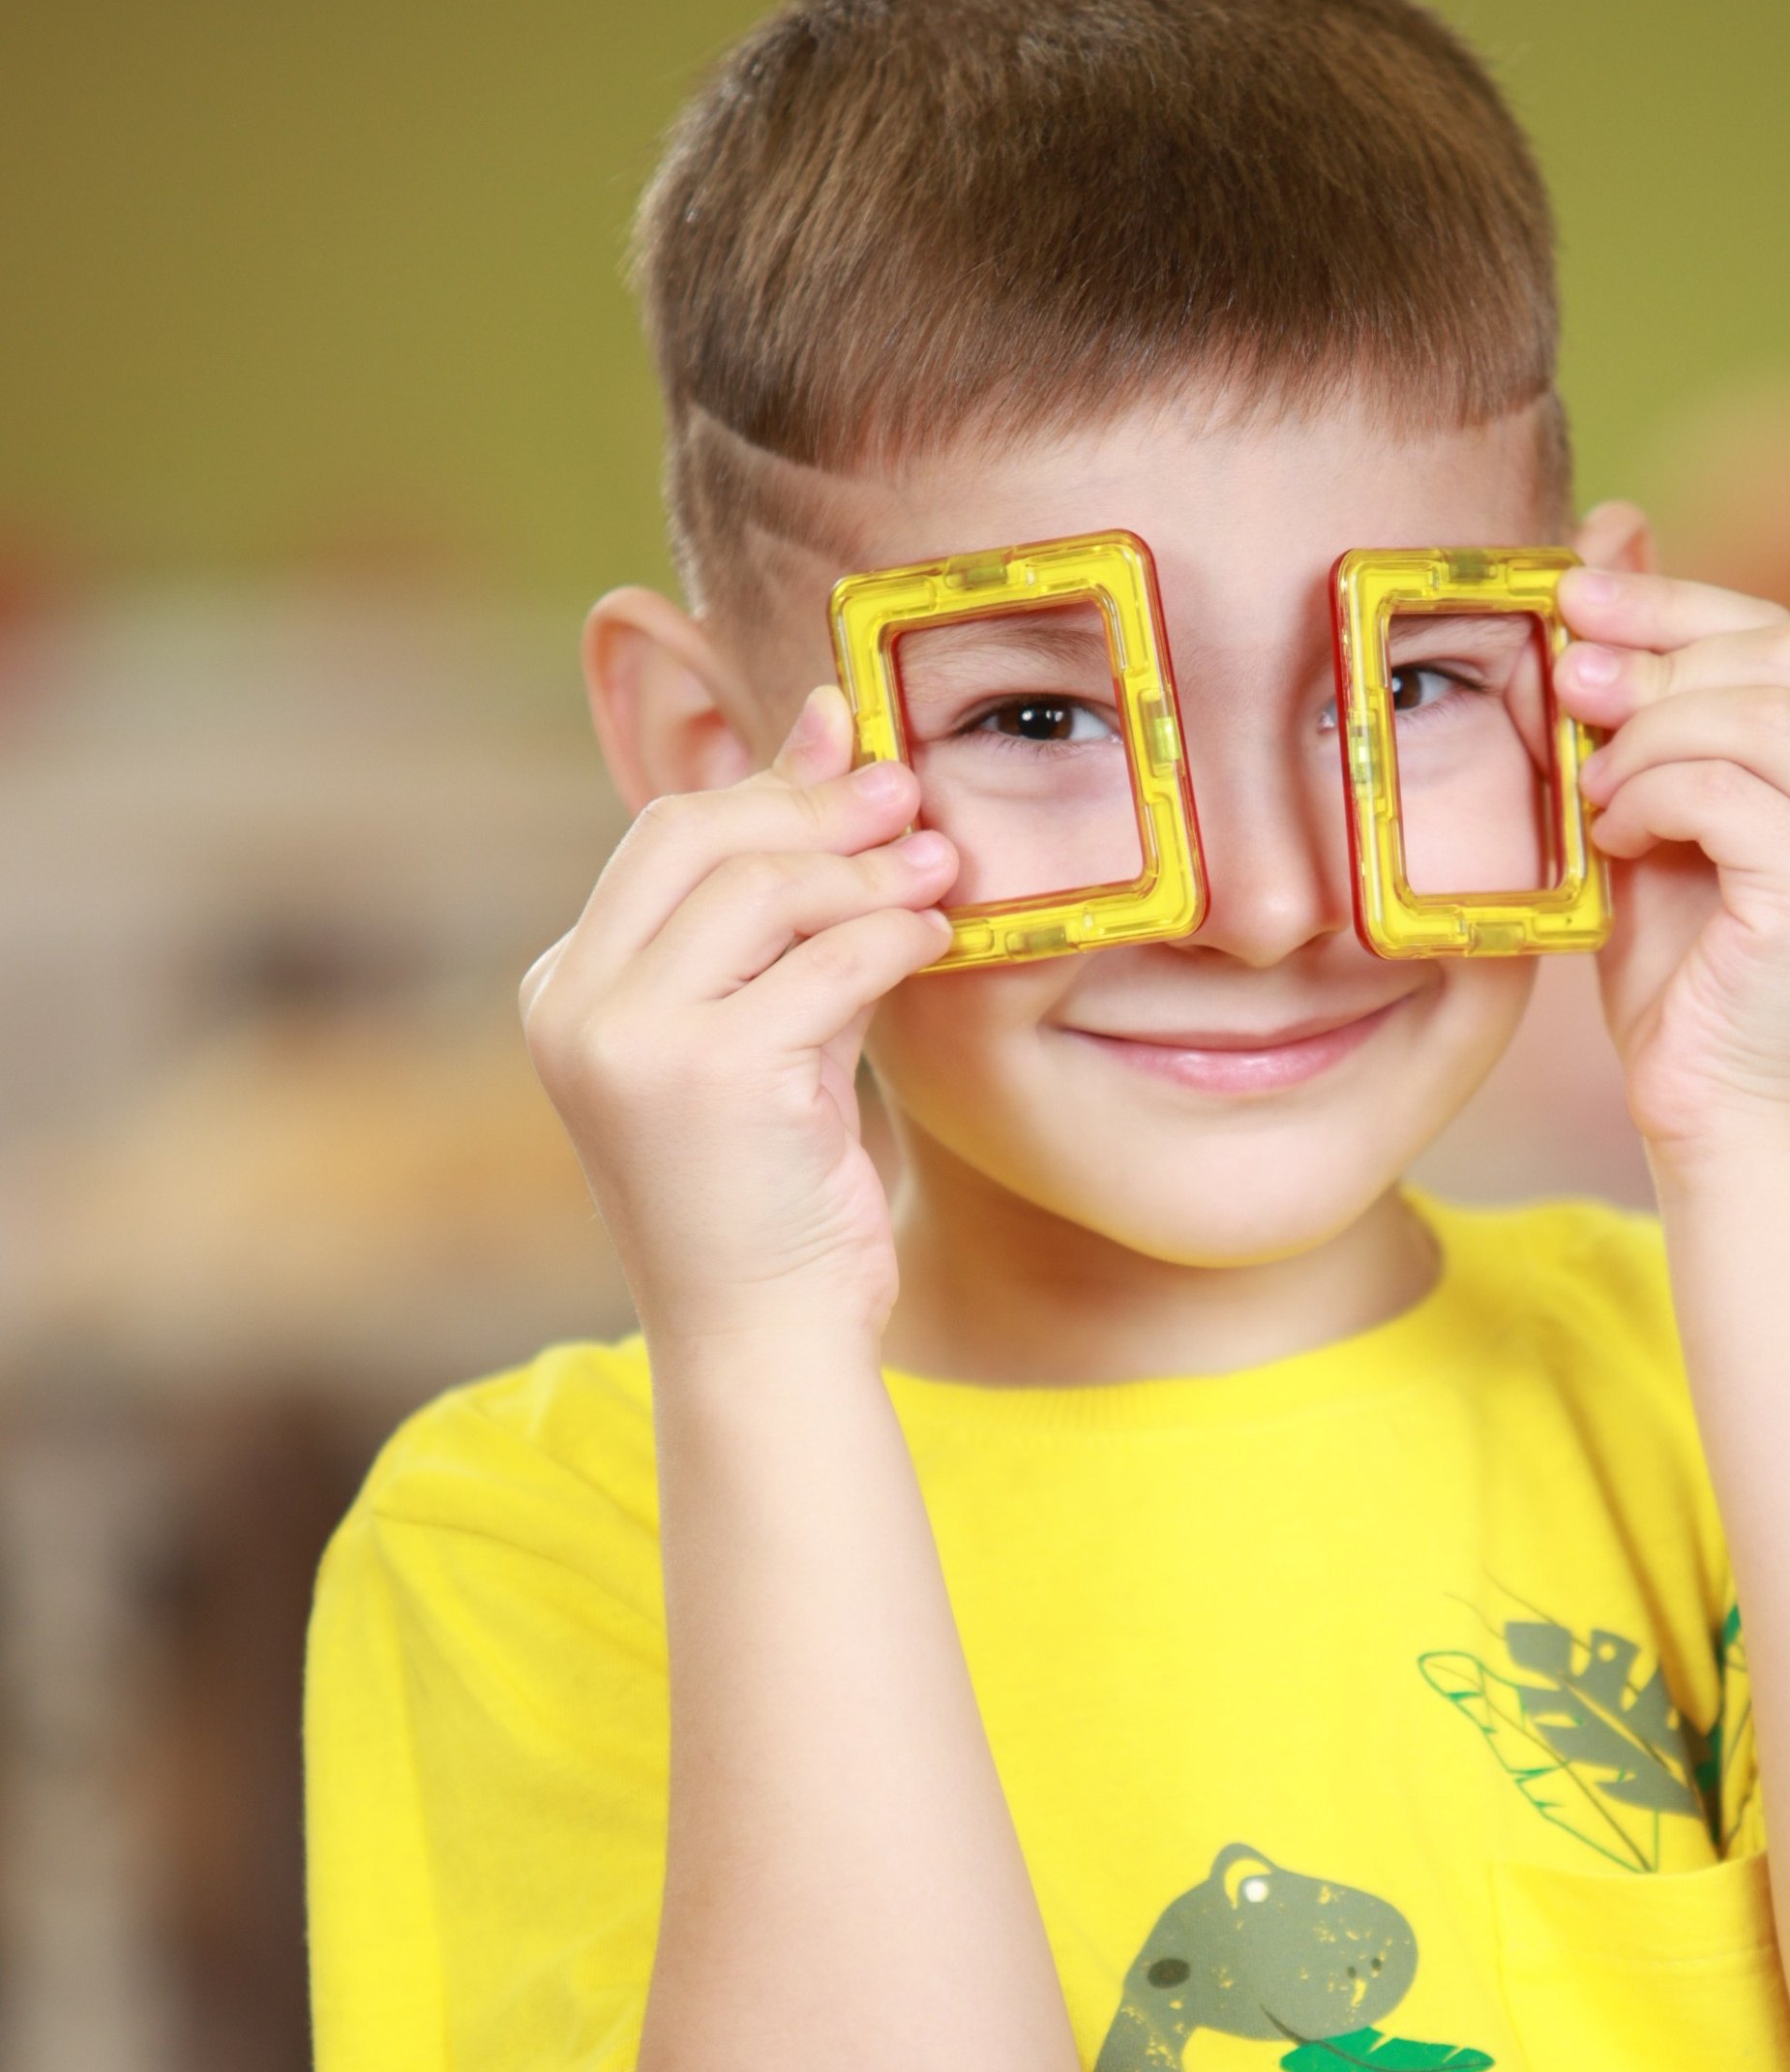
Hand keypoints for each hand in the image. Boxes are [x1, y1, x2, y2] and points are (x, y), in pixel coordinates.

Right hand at [521, 687, 952, 1344]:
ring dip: (867, 870)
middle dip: (816, 806)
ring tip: (942, 869)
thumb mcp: (773, 1032)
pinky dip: (892, 935)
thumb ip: (795, 903)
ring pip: (762, 889)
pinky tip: (936, 938)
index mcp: (566, 989)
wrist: (764, 1342)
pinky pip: (823, 961)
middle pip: (697, 835)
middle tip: (912, 801)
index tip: (865, 763)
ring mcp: (628, 1040)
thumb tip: (834, 728)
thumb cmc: (774, 1197)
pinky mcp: (706, 1074)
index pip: (666, 837)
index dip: (772, 785)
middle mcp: (575, 1006)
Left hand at [1553, 538, 1789, 1175]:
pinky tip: (1614, 838)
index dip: (1680, 602)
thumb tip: (1612, 540)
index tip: (1577, 589)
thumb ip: (1654, 708)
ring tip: (1592, 789)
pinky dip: (1652, 795)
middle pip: (1786, 653)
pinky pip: (1731, 788)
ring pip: (1759, 711)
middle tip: (1564, 676)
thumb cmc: (1689, 992)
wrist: (1725, 1133)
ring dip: (1648, 734)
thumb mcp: (1663, 823)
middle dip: (1659, 648)